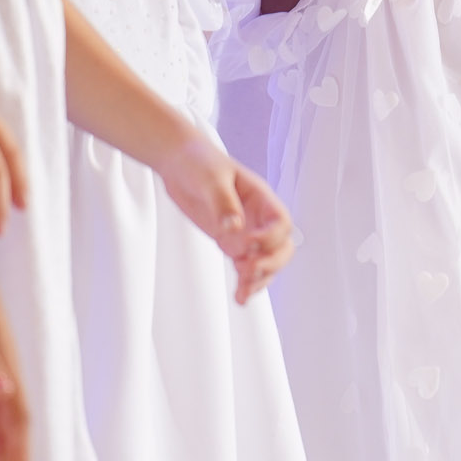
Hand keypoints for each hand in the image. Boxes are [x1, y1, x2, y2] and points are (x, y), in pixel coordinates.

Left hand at [153, 131, 294, 302]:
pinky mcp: (231, 243)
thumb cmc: (199, 162)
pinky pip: (246, 267)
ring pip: (266, 263)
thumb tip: (235, 230)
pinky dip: (246, 283)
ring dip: (259, 280)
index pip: (281, 224)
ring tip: (241, 295)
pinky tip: (239, 297)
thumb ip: (224, 204)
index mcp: (261, 198)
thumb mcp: (211, 179)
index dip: (271, 238)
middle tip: (246, 271)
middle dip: (269, 264)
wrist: (179, 163)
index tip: (249, 244)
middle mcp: (258, 218)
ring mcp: (246, 233)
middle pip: (282, 248)